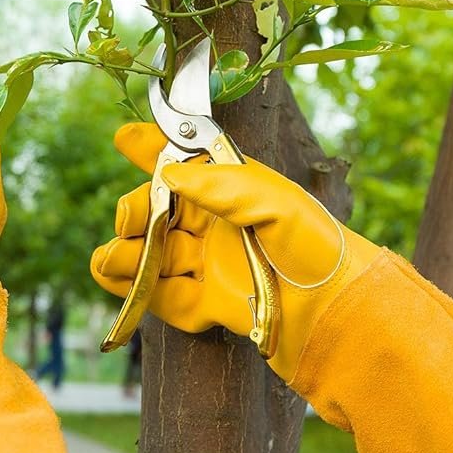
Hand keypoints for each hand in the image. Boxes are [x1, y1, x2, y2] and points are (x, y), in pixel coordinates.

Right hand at [91, 123, 379, 381]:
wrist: (338, 314)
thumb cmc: (318, 248)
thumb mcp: (277, 203)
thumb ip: (222, 186)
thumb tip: (169, 173)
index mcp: (232, 194)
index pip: (184, 164)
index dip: (151, 149)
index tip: (123, 138)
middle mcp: (215, 227)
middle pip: (157, 213)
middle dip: (134, 211)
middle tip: (132, 220)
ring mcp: (209, 267)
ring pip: (152, 256)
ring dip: (125, 254)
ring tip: (113, 259)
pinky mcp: (207, 305)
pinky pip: (164, 297)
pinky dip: (139, 293)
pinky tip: (123, 284)